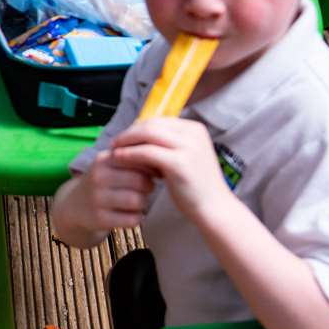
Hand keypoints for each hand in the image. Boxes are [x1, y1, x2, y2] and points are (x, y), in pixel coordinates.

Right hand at [71, 150, 156, 233]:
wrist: (74, 207)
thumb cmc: (102, 183)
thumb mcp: (110, 165)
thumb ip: (132, 159)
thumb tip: (161, 163)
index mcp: (103, 159)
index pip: (139, 160)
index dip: (150, 168)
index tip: (151, 173)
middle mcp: (98, 177)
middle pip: (141, 181)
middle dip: (148, 187)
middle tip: (145, 189)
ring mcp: (97, 198)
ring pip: (138, 201)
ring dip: (143, 203)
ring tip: (137, 202)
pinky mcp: (99, 219)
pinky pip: (132, 219)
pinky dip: (136, 218)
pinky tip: (130, 214)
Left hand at [109, 118, 228, 222]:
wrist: (214, 208)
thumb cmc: (195, 186)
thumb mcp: (183, 157)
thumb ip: (165, 146)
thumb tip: (138, 138)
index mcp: (195, 129)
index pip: (159, 120)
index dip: (138, 127)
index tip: (124, 137)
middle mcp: (193, 133)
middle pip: (152, 124)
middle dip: (130, 132)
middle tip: (114, 142)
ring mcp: (188, 147)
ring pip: (147, 134)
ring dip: (127, 141)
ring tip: (114, 150)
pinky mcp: (179, 163)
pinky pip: (147, 152)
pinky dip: (130, 154)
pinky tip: (119, 158)